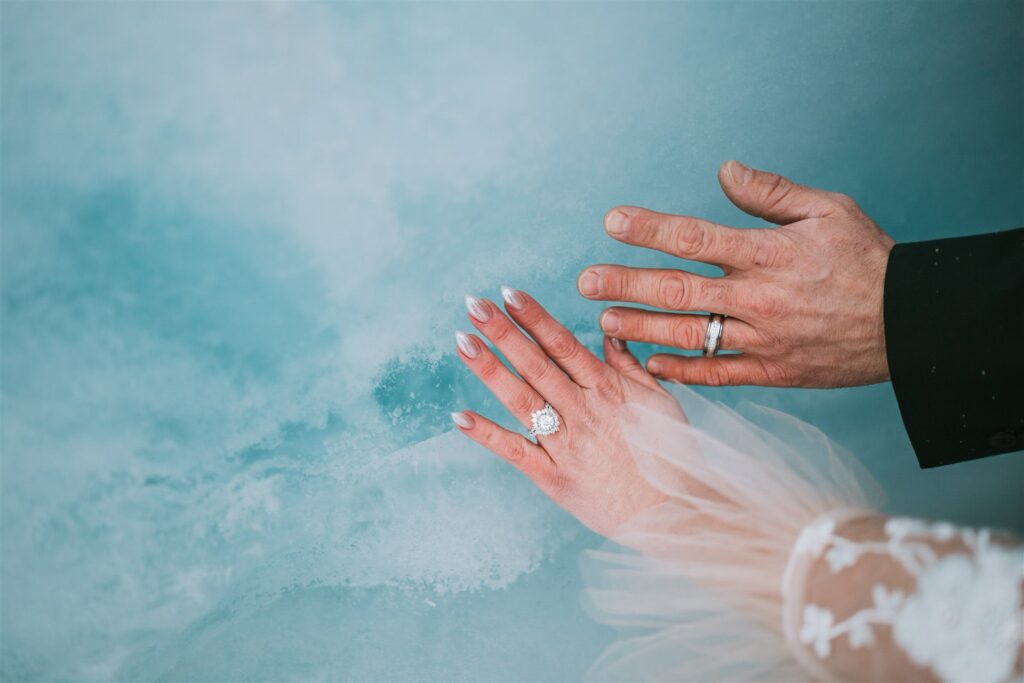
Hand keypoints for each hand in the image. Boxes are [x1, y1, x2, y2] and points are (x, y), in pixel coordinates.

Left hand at [452, 288, 683, 537]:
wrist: (674, 514)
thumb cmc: (671, 457)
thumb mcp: (660, 402)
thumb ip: (630, 367)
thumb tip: (608, 334)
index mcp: (607, 390)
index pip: (564, 345)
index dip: (534, 318)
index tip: (509, 293)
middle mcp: (583, 412)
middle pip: (536, 364)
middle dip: (503, 332)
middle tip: (473, 304)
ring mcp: (566, 445)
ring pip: (522, 399)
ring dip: (490, 369)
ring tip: (462, 341)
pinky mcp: (554, 478)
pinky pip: (516, 452)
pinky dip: (487, 435)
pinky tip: (460, 416)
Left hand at [578, 161, 894, 387]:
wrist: (911, 324)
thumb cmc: (868, 260)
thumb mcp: (829, 210)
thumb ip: (771, 193)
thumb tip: (723, 172)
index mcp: (768, 253)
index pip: (694, 238)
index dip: (649, 230)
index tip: (612, 223)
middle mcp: (759, 297)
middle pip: (677, 290)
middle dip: (625, 283)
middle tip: (585, 281)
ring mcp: (763, 339)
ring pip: (688, 334)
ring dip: (641, 327)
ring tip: (604, 320)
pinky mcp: (772, 372)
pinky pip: (717, 372)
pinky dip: (682, 369)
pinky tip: (649, 363)